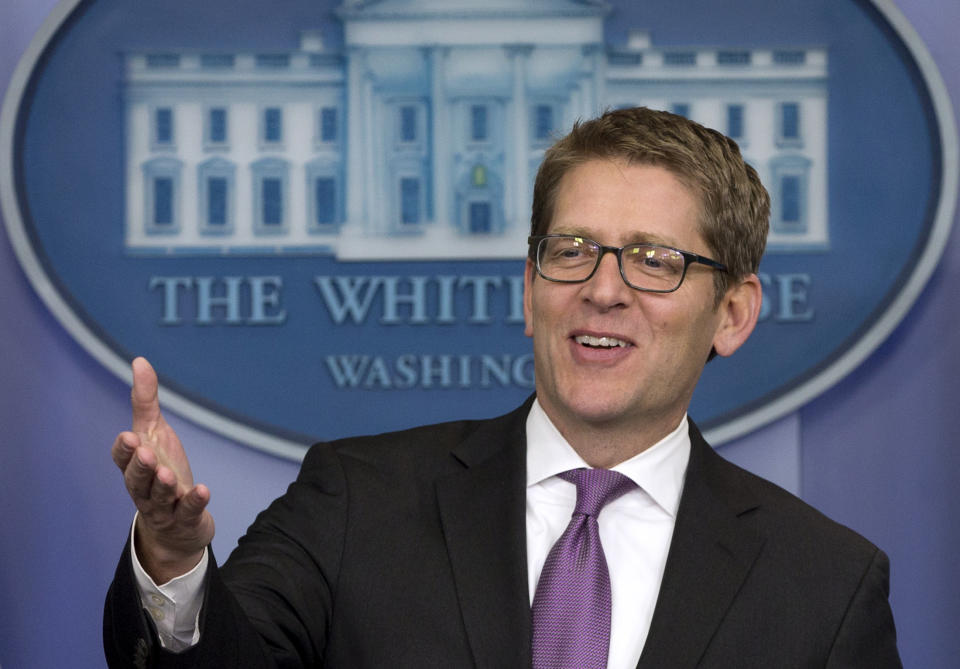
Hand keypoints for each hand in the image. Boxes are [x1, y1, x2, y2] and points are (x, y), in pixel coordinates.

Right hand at [111, 357, 214, 582]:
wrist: (178, 523)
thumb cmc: (161, 470)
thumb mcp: (154, 433)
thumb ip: (145, 401)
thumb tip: (140, 361)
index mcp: (134, 466)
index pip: (121, 459)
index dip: (123, 450)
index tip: (128, 436)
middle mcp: (144, 488)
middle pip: (136, 480)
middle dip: (139, 467)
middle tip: (145, 453)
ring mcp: (163, 506)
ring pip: (158, 498)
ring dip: (162, 486)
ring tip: (168, 475)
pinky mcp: (185, 518)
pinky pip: (187, 512)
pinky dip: (193, 502)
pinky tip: (203, 490)